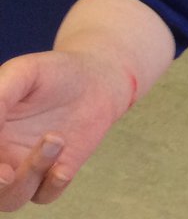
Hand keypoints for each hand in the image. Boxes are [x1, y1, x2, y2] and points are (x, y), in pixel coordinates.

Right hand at [0, 51, 129, 209]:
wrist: (96, 78)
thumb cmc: (53, 72)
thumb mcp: (23, 73)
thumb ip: (0, 97)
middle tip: (6, 173)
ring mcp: (26, 167)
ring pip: (12, 197)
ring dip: (28, 176)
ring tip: (55, 138)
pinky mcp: (55, 173)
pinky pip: (46, 195)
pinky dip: (51, 186)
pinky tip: (64, 168)